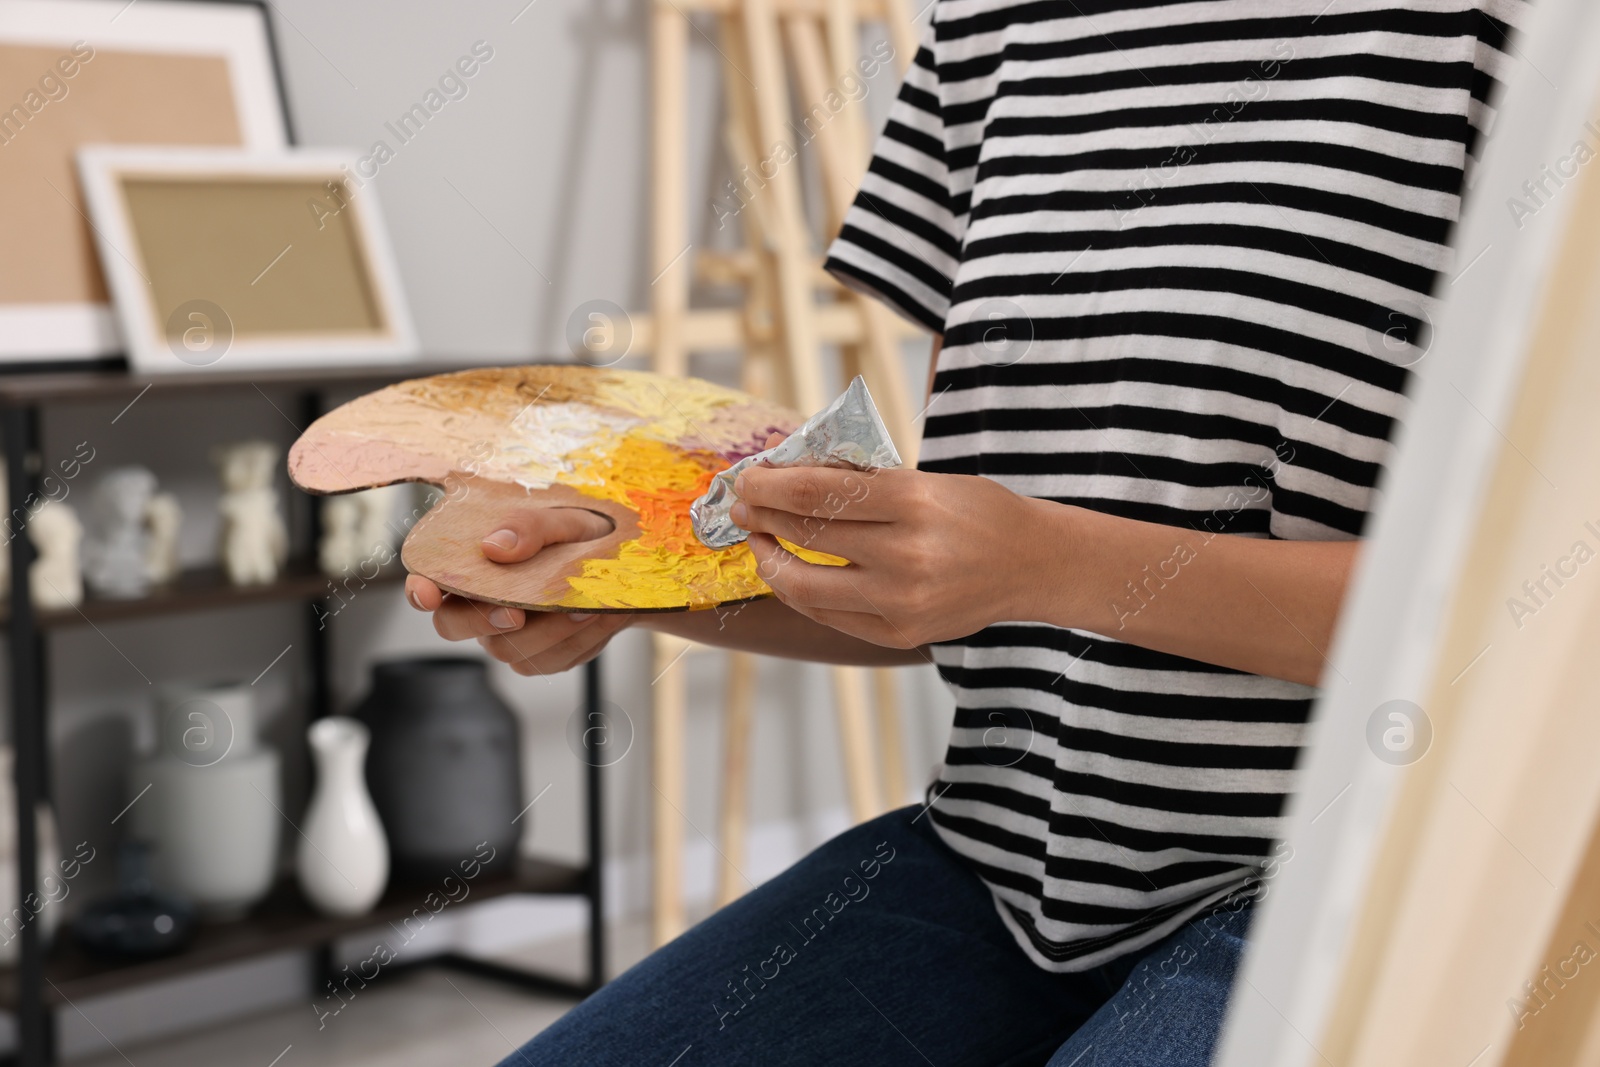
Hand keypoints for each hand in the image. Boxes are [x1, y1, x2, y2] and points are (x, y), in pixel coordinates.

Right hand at [405, 507, 632, 674]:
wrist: (624, 569)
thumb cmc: (582, 536)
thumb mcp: (565, 520)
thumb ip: (531, 527)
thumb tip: (495, 547)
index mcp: (472, 566)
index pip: (429, 578)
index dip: (420, 589)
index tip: (428, 591)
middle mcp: (479, 605)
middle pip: (452, 625)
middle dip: (481, 620)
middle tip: (515, 612)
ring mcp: (506, 635)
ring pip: (507, 650)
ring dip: (549, 630)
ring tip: (585, 607)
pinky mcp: (539, 657)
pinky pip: (547, 661)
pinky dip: (577, 641)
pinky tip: (597, 617)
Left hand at [731, 461, 1055, 648]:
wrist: (1031, 564)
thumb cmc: (976, 512)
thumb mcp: (925, 479)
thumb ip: (863, 483)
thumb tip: (790, 477)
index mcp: (912, 500)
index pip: (818, 492)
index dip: (771, 485)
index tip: (747, 479)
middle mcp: (905, 553)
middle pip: (807, 535)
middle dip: (762, 517)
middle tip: (742, 505)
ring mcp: (901, 599)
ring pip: (806, 585)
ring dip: (771, 560)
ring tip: (759, 542)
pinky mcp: (899, 632)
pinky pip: (830, 615)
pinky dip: (803, 592)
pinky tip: (791, 573)